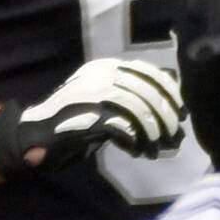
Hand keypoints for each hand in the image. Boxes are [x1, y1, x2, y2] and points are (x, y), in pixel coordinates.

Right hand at [0, 58, 183, 182]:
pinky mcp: (86, 117)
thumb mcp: (107, 99)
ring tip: (156, 148)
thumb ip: (134, 95)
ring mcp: (92, 95)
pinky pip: (123, 128)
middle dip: (167, 117)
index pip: (149, 73)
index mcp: (106, 67)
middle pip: (148, 93)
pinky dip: (135, 142)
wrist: (37, 133)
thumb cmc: (77, 118)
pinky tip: (137, 151)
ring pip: (139, 110)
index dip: (170, 93)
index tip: (182, 111)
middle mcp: (99, 76)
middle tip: (173, 137)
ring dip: (154, 132)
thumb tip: (176, 103)